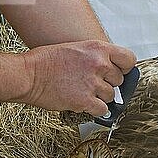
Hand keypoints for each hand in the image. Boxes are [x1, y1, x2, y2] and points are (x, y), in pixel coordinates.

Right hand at [20, 40, 136, 114]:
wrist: (28, 74)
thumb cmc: (46, 61)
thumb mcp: (76, 48)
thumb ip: (96, 56)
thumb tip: (110, 68)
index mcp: (98, 48)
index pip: (129, 59)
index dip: (125, 68)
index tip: (119, 71)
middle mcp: (99, 64)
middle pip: (119, 80)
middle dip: (108, 83)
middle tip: (92, 83)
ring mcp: (93, 83)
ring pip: (111, 96)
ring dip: (100, 97)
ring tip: (84, 92)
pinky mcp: (85, 101)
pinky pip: (103, 109)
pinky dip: (95, 110)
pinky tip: (84, 103)